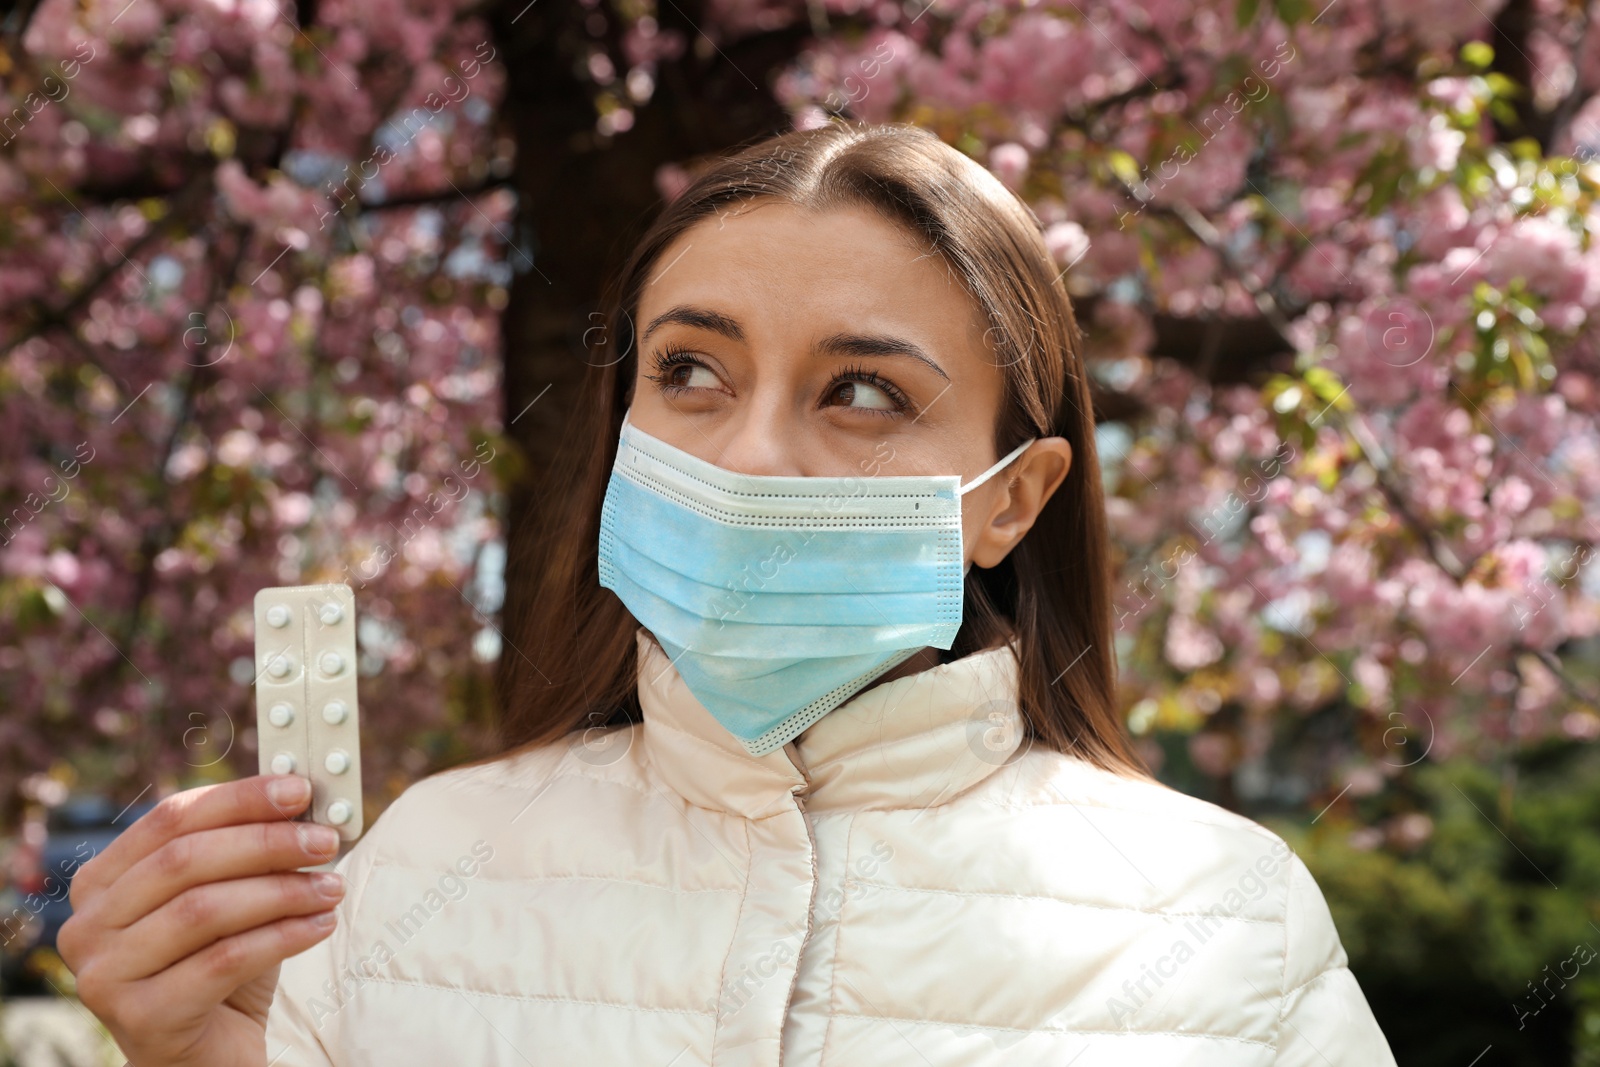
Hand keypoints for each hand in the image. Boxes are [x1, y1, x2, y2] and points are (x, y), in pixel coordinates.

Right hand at [57, 775, 344, 1066]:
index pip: (170, 819)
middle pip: (184, 860)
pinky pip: (223, 962)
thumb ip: (247, 851)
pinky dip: (282, 937)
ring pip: (204, 910)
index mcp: (101, 882)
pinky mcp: (140, 1018)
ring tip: (332, 888)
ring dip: (281, 891)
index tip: (299, 789)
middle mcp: (88, 926)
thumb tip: (303, 798)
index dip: (239, 799)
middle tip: (325, 840)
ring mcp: (105, 975)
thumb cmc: (218, 966)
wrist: (206, 1054)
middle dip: (267, 843)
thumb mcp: (228, 898)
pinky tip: (320, 926)